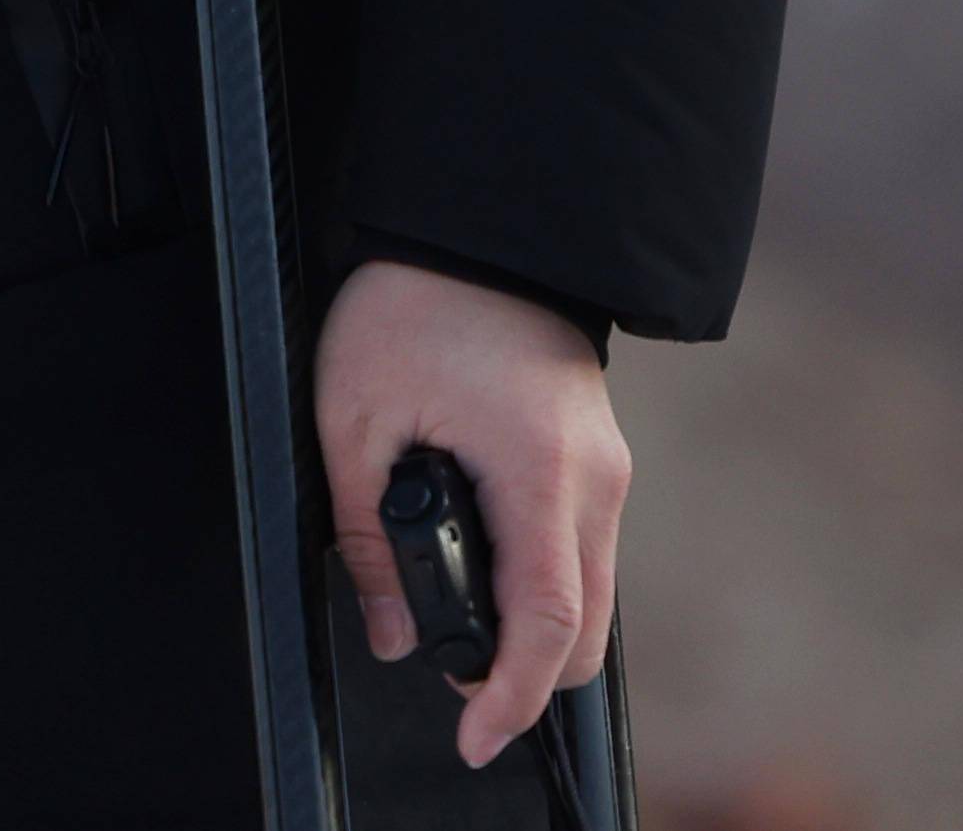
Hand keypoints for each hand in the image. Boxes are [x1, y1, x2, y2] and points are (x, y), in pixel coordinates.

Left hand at [316, 256, 625, 770]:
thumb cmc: (414, 303)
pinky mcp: (600, 457)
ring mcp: (608, 468)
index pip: (548, 623)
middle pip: (586, 629)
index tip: (475, 735)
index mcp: (539, 472)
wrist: (476, 228)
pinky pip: (584, 549)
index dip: (511, 694)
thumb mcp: (354, 419)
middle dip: (524, 672)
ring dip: (535, 626)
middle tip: (453, 676)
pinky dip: (544, 580)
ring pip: (593, 594)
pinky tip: (488, 566)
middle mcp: (594, 479)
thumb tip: (389, 631)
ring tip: (459, 617)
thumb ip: (366, 537)